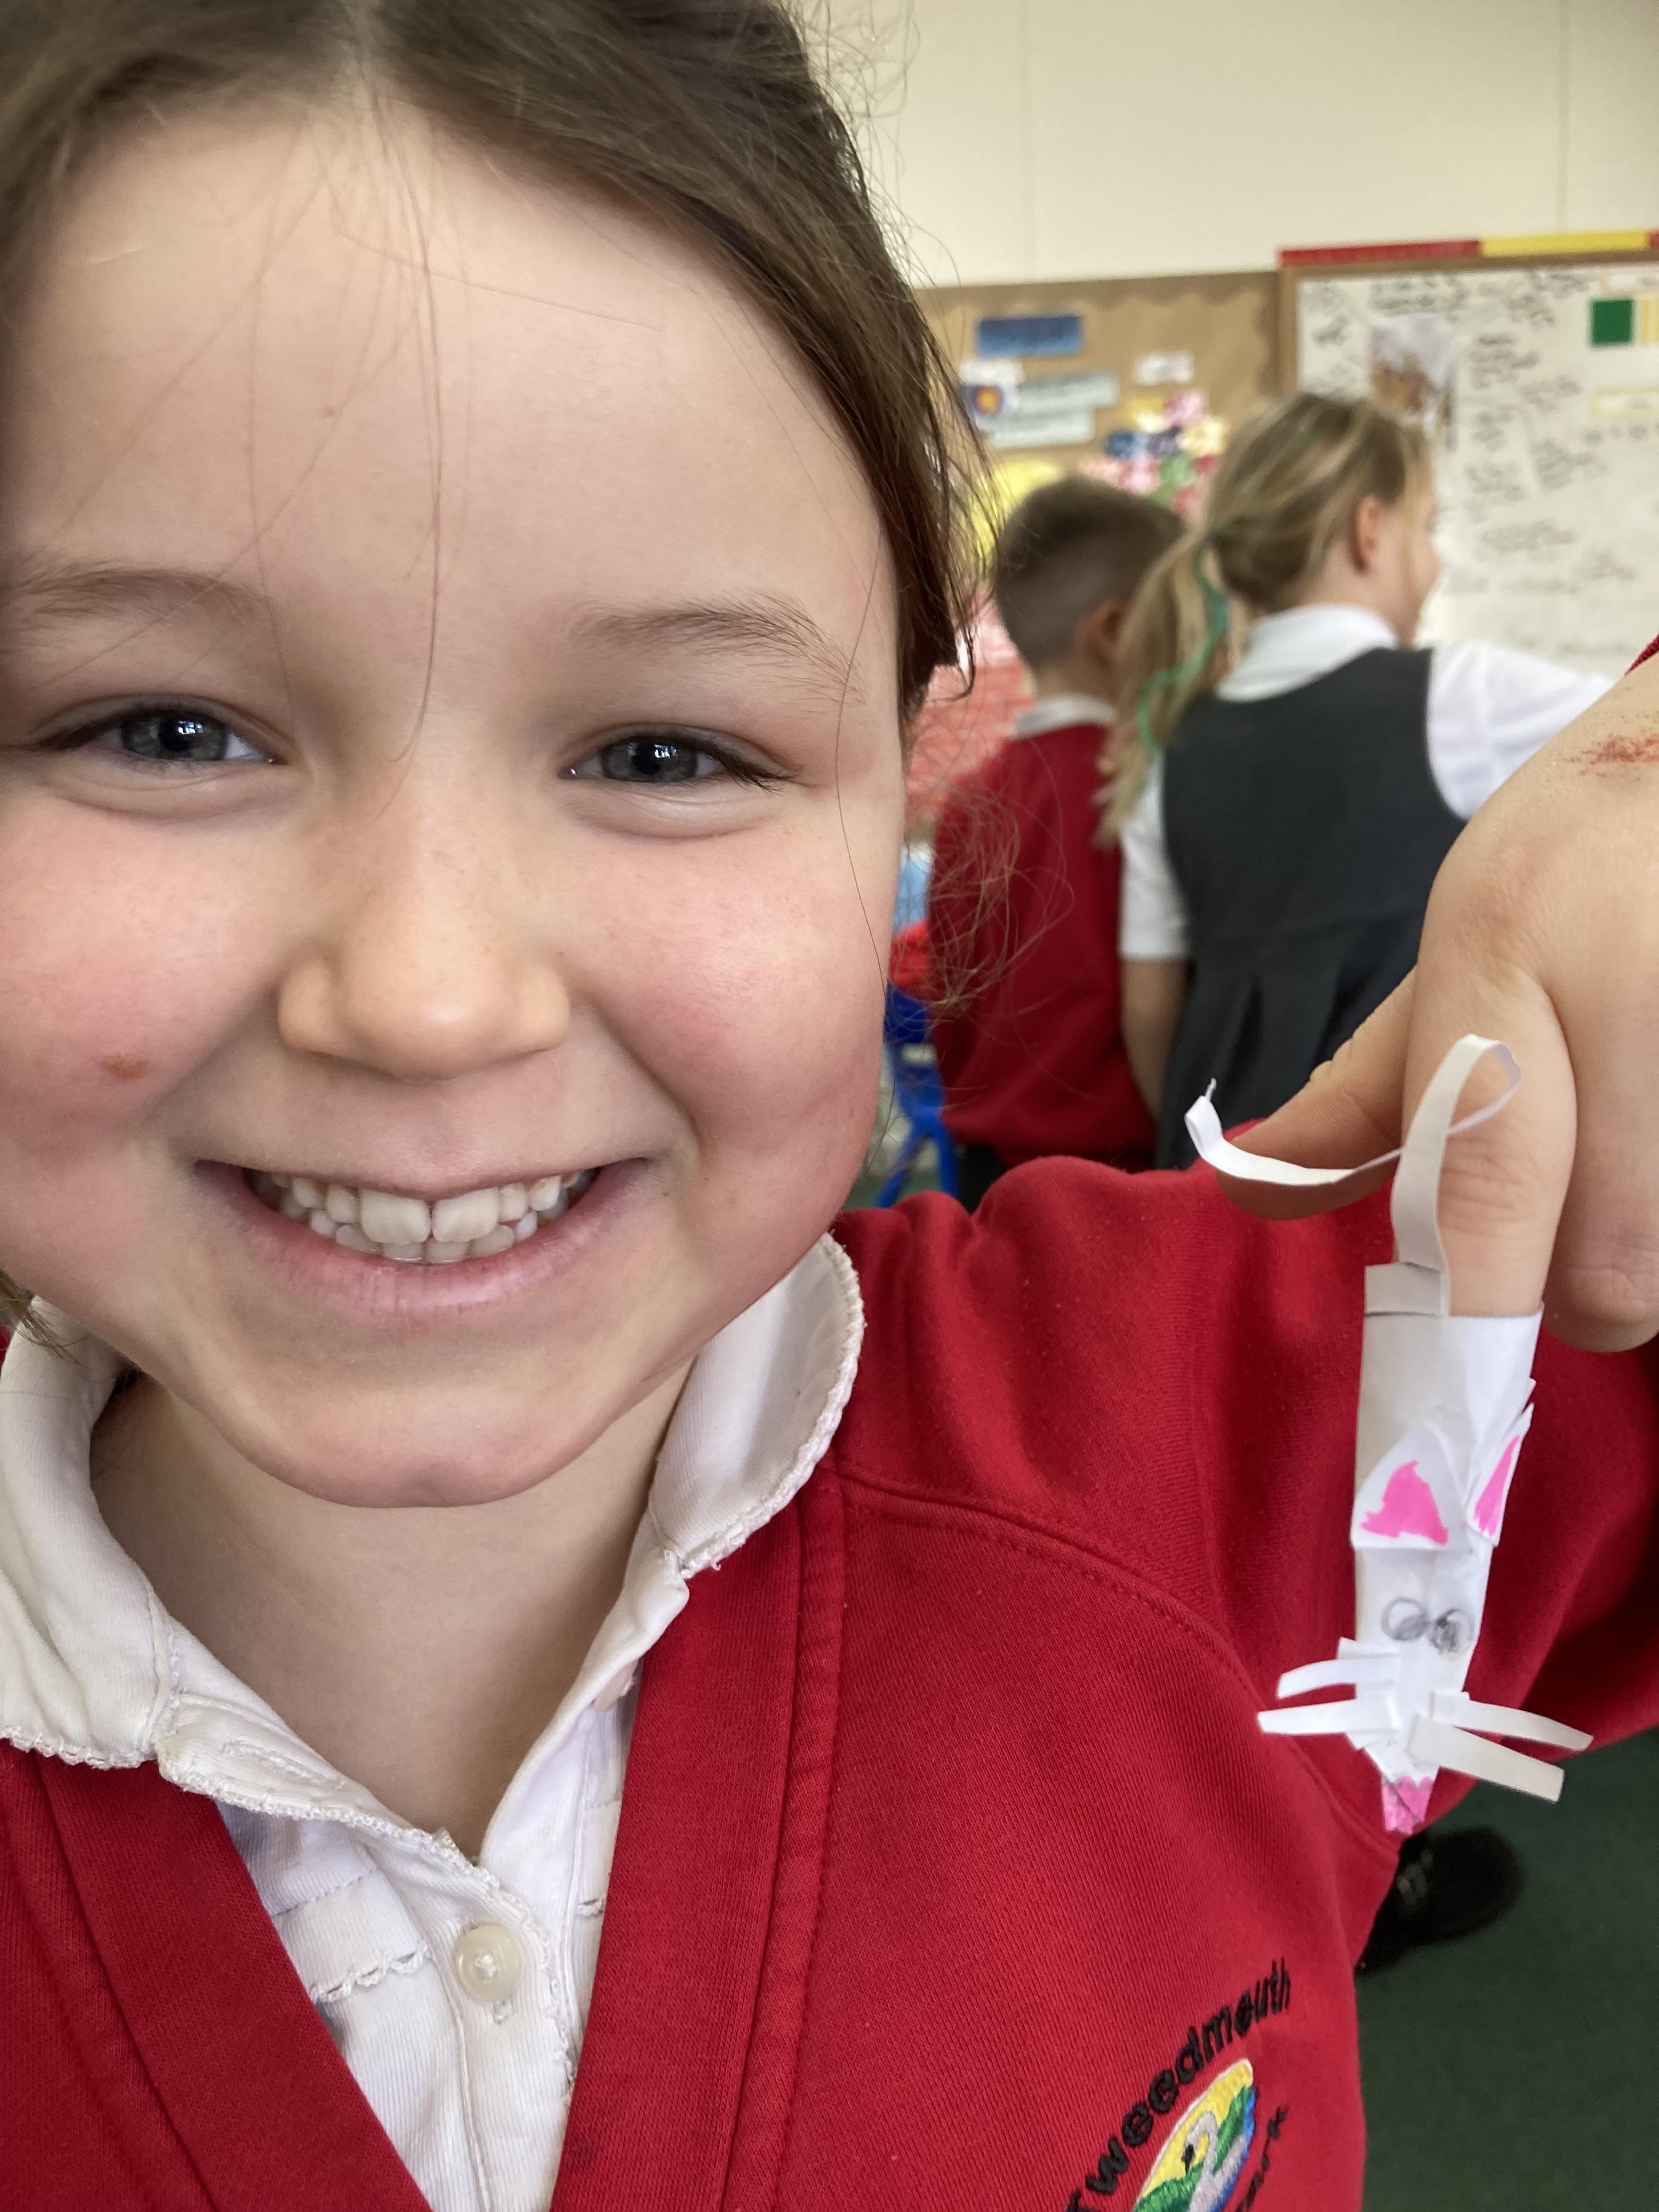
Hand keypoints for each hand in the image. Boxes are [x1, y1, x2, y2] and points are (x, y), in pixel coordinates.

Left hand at [1222, 654, 1658, 1346]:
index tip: (1442, 1425)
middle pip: (1611, 1278)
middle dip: (1580, 1294)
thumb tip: (1241, 1193)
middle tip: (1571, 1215)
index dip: (1474, 1317)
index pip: (1489, 1175)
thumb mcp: (1458, 952)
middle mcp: (1628, 999)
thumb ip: (1365, 1095)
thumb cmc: (1575, 863)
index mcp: (1507, 960)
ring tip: (1635, 1145)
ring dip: (1646, 1253)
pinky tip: (1656, 1135)